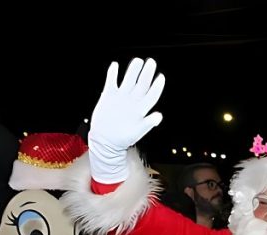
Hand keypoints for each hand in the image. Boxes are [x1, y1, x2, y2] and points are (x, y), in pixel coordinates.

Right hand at [89, 58, 164, 183]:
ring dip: (133, 70)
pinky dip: (112, 73)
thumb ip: (148, 123)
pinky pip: (111, 82)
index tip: (161, 77)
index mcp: (140, 109)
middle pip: (141, 84)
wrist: (105, 141)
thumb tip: (159, 116)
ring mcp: (121, 98)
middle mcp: (132, 101)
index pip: (152, 94)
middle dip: (146, 73)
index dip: (157, 86)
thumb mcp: (137, 132)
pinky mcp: (109, 96)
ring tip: (137, 61)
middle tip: (151, 62)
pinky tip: (115, 65)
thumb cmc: (122, 139)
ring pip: (128, 80)